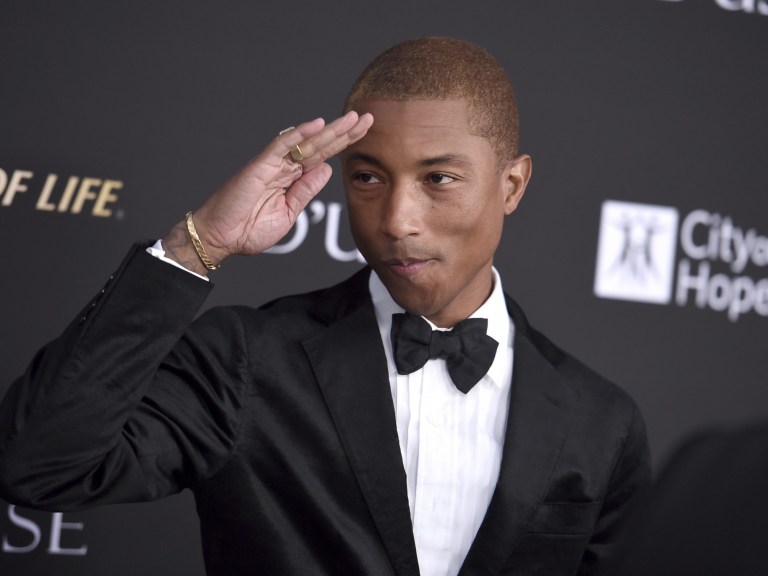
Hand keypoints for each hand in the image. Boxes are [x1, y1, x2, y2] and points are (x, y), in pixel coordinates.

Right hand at [163, 111, 372, 273]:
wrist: (221, 238)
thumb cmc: (249, 229)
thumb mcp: (288, 213)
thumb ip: (306, 191)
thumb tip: (327, 169)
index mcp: (293, 180)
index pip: (324, 157)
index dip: (344, 144)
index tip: (365, 133)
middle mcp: (285, 168)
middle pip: (320, 146)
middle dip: (344, 132)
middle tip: (367, 118)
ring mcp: (273, 164)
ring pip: (306, 142)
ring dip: (330, 131)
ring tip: (352, 119)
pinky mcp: (259, 165)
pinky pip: (281, 146)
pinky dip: (298, 134)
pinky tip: (317, 125)